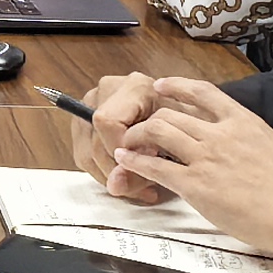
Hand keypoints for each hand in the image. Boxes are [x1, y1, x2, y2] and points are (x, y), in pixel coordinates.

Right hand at [72, 73, 184, 202]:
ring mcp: (93, 105)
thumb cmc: (186, 129)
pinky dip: (104, 173)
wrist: (188, 122)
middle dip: (117, 170)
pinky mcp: (86, 122)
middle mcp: (108, 91)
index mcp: (134, 87)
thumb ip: (145, 164)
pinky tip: (127, 177)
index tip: (139, 166)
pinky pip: (85, 156)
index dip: (118, 150)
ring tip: (137, 184)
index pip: (106, 121)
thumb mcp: (172, 145)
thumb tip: (113, 185)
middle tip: (142, 184)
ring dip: (110, 176)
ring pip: (86, 152)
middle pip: (94, 141)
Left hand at [107, 77, 272, 260]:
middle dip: (149, 119)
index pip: (202, 92)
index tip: (160, 86)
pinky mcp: (196, 185)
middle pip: (171, 113)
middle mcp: (221, 133)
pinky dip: (135, 162)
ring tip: (129, 144)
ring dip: (137, 136)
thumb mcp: (270, 145)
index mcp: (242, 120)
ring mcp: (206, 157)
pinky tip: (126, 161)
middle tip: (139, 129)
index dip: (175, 86)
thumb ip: (246, 138)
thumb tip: (234, 144)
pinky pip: (156, 167)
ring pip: (158, 132)